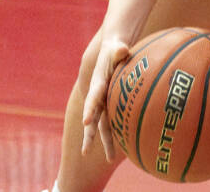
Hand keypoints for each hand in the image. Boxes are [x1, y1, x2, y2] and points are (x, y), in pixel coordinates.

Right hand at [81, 35, 132, 158]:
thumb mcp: (116, 48)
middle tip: (86, 152)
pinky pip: (114, 121)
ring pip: (104, 125)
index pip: (93, 98)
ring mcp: (105, 102)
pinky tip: (124, 148)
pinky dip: (116, 134)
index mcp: (98, 83)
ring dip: (106, 142)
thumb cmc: (115, 49)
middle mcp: (99, 96)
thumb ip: (118, 50)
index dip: (89, 109)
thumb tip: (122, 49)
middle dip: (90, 136)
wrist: (113, 51)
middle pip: (94, 119)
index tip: (85, 122)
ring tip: (110, 160)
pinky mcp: (112, 105)